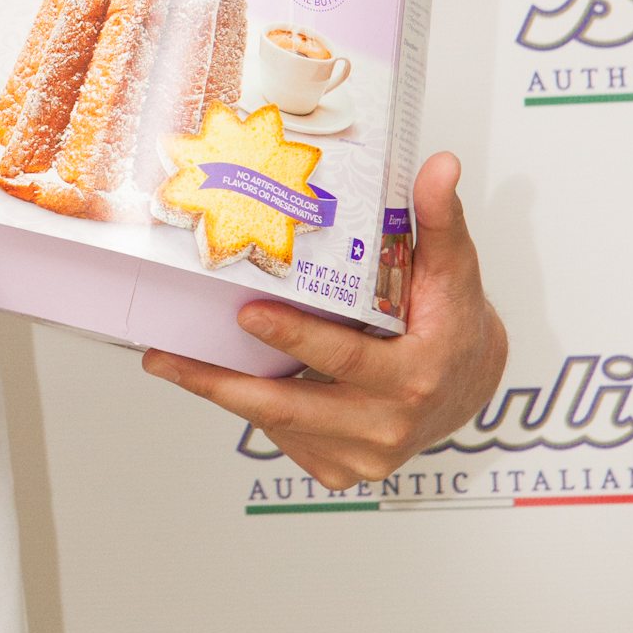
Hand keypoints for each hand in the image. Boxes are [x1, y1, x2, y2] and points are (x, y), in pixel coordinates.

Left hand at [139, 151, 507, 493]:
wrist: (467, 383)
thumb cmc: (453, 321)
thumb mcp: (453, 268)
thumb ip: (440, 218)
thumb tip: (440, 164)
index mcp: (416, 375)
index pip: (344, 357)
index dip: (294, 338)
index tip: (247, 313)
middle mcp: (389, 424)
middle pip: (289, 408)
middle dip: (221, 383)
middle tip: (165, 356)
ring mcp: (363, 455)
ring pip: (276, 425)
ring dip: (221, 394)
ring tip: (170, 361)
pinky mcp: (341, 469)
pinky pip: (282, 438)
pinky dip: (249, 409)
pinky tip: (218, 378)